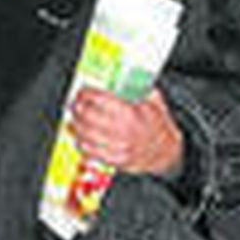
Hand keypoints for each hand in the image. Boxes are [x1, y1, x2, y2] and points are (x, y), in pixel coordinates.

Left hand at [68, 86, 183, 177]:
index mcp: (131, 113)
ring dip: (75, 125)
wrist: (166, 152)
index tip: (82, 91)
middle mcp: (123, 131)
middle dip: (78, 108)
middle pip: (88, 117)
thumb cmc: (159, 125)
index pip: (100, 100)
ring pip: (86, 135)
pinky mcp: (114, 160)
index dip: (87, 94)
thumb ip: (137, 89)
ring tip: (73, 119)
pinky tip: (79, 136)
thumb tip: (120, 78)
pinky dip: (81, 143)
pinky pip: (90, 152)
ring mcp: (118, 148)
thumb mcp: (153, 101)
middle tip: (75, 104)